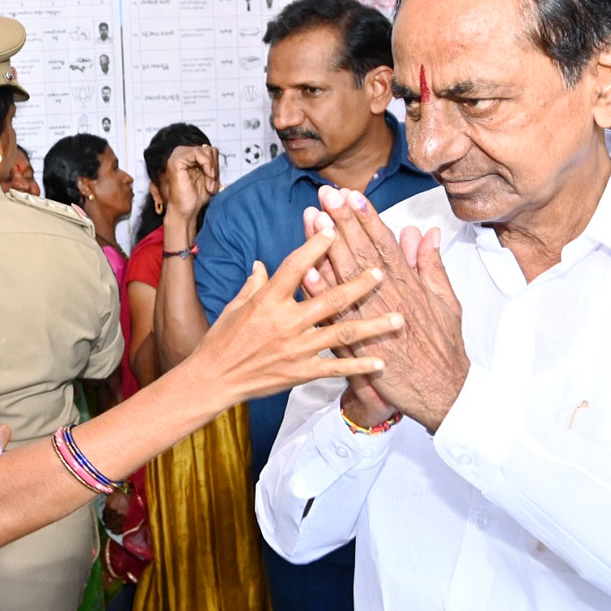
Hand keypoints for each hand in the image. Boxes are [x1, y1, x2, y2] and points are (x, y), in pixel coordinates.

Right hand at [162, 144, 219, 223]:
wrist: (186, 211)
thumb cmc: (194, 197)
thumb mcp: (209, 176)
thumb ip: (210, 163)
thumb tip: (212, 149)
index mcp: (188, 157)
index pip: (209, 150)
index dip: (216, 165)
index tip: (215, 181)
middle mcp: (181, 154)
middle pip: (209, 149)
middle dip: (215, 168)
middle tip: (212, 185)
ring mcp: (177, 156)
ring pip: (206, 151)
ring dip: (212, 170)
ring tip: (209, 185)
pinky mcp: (176, 160)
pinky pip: (198, 153)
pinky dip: (207, 166)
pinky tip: (207, 178)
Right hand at [189, 228, 404, 402]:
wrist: (212, 379)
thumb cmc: (220, 341)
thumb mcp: (233, 306)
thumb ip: (253, 284)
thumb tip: (262, 265)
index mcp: (267, 300)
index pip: (296, 266)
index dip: (316, 245)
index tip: (334, 230)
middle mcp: (285, 321)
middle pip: (330, 297)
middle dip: (359, 284)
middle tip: (381, 272)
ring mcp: (296, 348)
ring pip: (342, 332)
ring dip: (373, 325)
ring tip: (398, 317)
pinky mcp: (300, 372)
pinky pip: (336, 367)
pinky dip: (359, 365)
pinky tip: (380, 361)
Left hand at [310, 185, 468, 430]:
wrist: (442, 391)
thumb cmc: (443, 347)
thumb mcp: (446, 301)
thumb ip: (431, 265)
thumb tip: (424, 233)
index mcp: (409, 284)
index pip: (384, 243)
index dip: (367, 218)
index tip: (352, 194)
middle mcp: (389, 296)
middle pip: (362, 251)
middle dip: (344, 221)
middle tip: (326, 194)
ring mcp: (372, 318)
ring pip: (346, 276)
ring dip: (328, 247)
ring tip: (314, 219)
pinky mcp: (359, 343)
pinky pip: (335, 313)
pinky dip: (322, 292)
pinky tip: (307, 271)